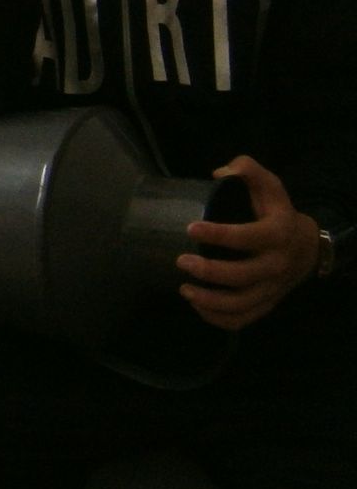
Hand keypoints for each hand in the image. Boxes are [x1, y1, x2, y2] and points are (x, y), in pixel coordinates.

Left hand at [177, 155, 321, 330]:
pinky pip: (243, 319)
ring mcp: (272, 288)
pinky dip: (218, 318)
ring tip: (184, 289)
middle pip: (242, 276)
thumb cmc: (277, 213)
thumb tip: (219, 173)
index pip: (248, 237)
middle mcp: (277, 264)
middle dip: (209, 272)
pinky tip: (197, 306)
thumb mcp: (269, 186)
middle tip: (180, 261)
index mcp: (278, 234)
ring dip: (210, 301)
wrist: (307, 247)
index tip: (190, 228)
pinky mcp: (266, 303)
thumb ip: (247, 169)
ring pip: (241, 304)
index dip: (219, 234)